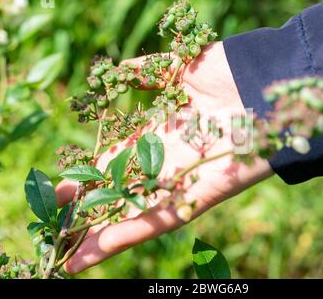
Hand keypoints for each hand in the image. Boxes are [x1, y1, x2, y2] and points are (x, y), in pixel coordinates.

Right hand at [55, 41, 273, 273]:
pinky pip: (158, 220)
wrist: (266, 84)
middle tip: (55, 218)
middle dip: (90, 204)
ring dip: (100, 231)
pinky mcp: (200, 197)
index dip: (90, 173)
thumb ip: (145, 73)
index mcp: (161, 132)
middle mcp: (168, 159)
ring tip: (67, 250)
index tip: (62, 186)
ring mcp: (182, 180)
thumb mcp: (178, 68)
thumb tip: (115, 68)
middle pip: (122, 188)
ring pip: (134, 211)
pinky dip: (126, 236)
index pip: (117, 159)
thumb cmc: (226, 70)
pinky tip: (93, 253)